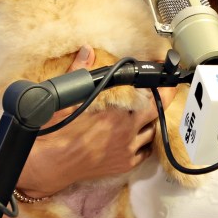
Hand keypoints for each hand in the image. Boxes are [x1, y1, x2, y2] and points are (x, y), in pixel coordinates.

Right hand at [16, 47, 179, 196]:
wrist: (51, 164)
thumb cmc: (59, 132)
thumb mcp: (70, 99)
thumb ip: (81, 72)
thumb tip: (86, 51)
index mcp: (118, 116)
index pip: (153, 101)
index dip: (163, 91)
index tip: (166, 83)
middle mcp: (128, 134)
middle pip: (155, 116)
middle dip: (156, 105)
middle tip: (154, 95)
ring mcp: (128, 152)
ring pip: (151, 134)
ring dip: (148, 123)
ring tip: (139, 115)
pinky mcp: (125, 165)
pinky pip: (145, 152)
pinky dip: (144, 142)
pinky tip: (136, 135)